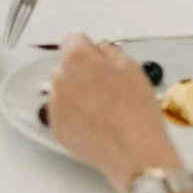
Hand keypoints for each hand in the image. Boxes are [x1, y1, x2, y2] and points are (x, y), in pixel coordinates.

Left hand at [48, 35, 182, 191]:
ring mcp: (55, 104)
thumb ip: (109, 51)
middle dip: (82, 72)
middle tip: (105, 88)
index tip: (102, 63)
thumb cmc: (137, 107)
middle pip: (67, 66)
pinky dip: (74, 114)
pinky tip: (94, 124)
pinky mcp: (55, 127)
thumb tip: (98, 50)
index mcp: (77, 58)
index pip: (74, 40)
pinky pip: (62, 111)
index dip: (90, 50)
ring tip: (100, 109)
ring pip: (63, 89)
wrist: (135, 152)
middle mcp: (59, 78)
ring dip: (76, 92)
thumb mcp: (131, 67)